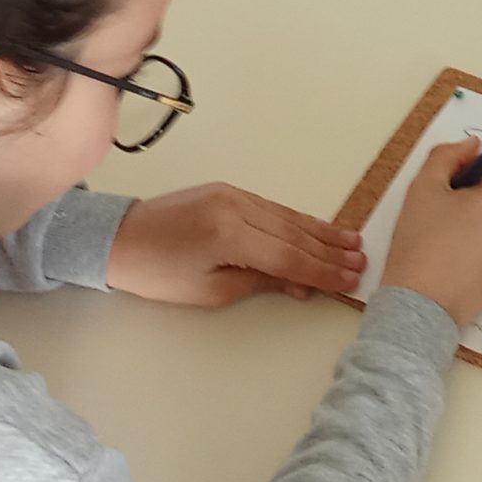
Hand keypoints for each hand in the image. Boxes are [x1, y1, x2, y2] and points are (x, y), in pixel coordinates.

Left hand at [105, 183, 365, 305]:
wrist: (120, 239)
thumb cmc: (158, 274)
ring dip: (321, 231)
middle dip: (330, 250)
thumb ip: (259, 281)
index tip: (350, 280)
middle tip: (362, 261)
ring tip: (351, 243)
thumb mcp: (210, 290)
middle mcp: (237, 206)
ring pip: (287, 215)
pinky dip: (297, 221)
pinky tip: (317, 229)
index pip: (290, 255)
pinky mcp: (227, 191)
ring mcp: (233, 194)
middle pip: (295, 231)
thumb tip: (301, 282)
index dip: (323, 271)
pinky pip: (272, 208)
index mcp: (230, 234)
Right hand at [378, 138, 481, 328]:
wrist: (420, 306)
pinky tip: (458, 253)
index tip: (450, 183)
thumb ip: (447, 156)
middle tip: (446, 209)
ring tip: (451, 233)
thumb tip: (471, 145)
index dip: (472, 168)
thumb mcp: (423, 188)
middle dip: (480, 192)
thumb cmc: (420, 246)